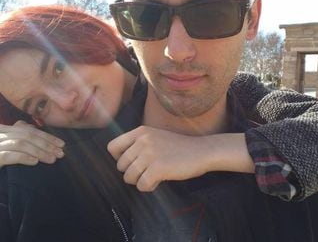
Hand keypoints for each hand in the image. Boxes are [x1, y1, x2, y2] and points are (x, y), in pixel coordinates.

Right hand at [0, 120, 64, 168]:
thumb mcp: (4, 144)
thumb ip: (16, 135)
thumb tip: (31, 127)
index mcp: (3, 130)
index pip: (29, 130)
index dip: (47, 137)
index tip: (62, 144)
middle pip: (28, 135)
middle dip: (47, 144)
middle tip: (61, 153)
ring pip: (21, 143)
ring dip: (40, 151)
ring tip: (52, 159)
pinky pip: (9, 155)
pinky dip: (24, 157)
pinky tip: (35, 162)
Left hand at [107, 126, 254, 191]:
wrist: (202, 151)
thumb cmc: (179, 147)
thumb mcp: (156, 136)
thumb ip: (139, 143)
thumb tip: (121, 161)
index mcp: (140, 131)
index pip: (112, 147)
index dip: (119, 159)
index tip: (133, 162)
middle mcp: (143, 141)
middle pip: (120, 166)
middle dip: (132, 173)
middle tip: (148, 171)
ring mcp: (150, 154)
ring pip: (129, 177)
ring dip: (140, 181)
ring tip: (154, 176)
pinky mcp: (158, 168)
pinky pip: (142, 186)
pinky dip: (149, 187)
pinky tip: (159, 181)